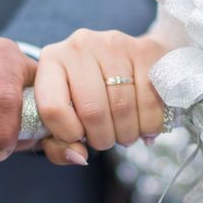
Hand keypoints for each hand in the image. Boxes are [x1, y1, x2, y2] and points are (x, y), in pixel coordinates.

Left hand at [35, 29, 168, 165]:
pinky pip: (149, 101)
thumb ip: (60, 145)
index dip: (67, 135)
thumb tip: (79, 156)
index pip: (52, 107)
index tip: (79, 138)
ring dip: (126, 134)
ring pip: (123, 108)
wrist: (130, 57)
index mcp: (52, 60)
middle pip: (92, 111)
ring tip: (126, 134)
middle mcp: (80, 46)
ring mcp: (114, 45)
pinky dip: (149, 125)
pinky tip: (145, 126)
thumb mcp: (65, 115)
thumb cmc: (92, 92)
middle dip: (102, 138)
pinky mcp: (145, 51)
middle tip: (107, 141)